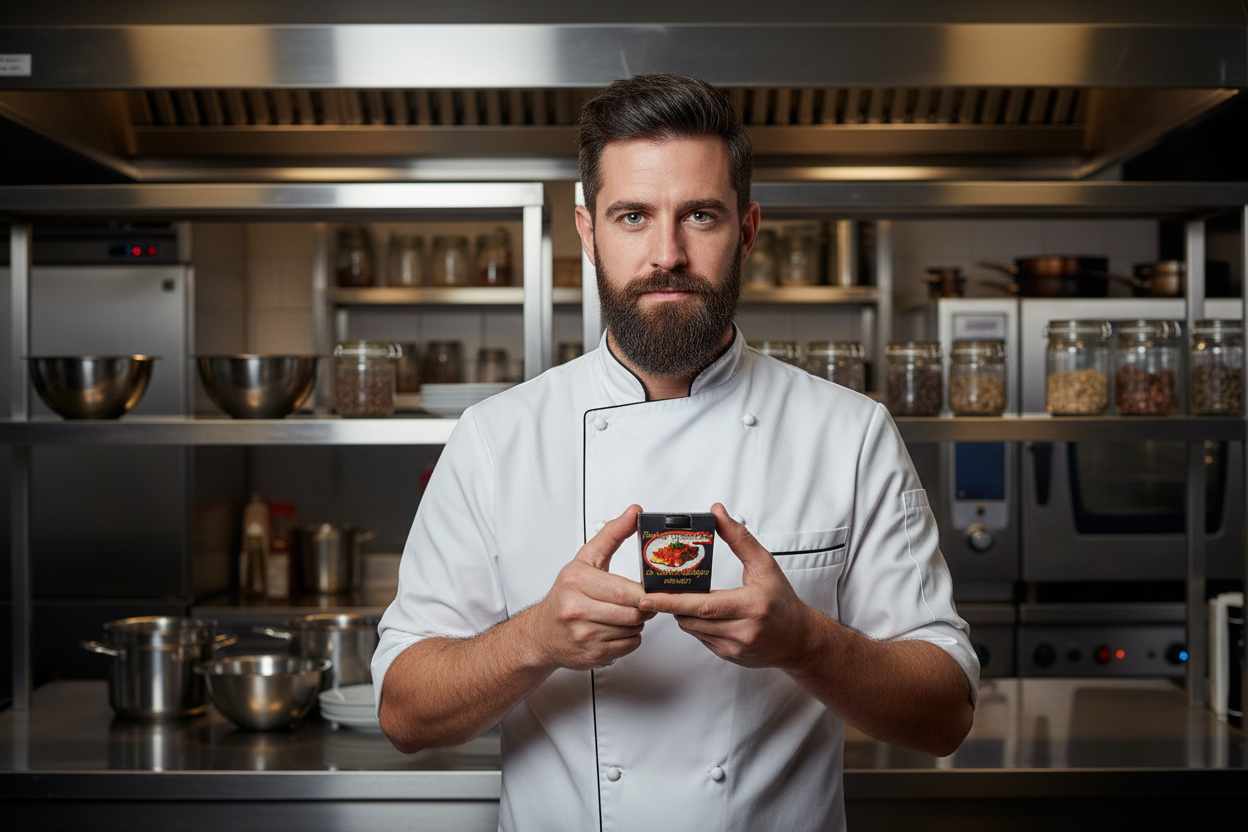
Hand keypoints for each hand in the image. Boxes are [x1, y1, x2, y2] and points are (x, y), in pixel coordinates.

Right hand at [527, 504, 654, 670]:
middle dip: (643, 607)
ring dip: (637, 623)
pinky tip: (618, 629)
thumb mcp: (586, 559)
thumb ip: (612, 534)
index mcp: (576, 581)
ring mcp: (583, 635)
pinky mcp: (591, 656)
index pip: (624, 590)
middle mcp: (576, 609)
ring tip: (626, 613)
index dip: (644, 592)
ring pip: (633, 630)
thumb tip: (635, 512)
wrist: (542, 632)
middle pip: (633, 612)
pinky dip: (630, 638)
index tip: (649, 588)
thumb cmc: (566, 593)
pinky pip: (629, 646)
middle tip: (641, 601)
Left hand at [639, 503, 815, 669]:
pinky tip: (701, 612)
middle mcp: (742, 631)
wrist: (799, 639)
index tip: (649, 595)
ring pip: (692, 630)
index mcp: (751, 606)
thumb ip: (738, 537)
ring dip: (683, 613)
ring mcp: (734, 648)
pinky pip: (701, 638)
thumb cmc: (783, 601)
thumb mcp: (765, 564)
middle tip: (654, 590)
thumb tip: (717, 513)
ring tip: (681, 596)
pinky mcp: (728, 656)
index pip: (702, 606)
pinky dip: (696, 624)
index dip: (672, 601)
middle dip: (671, 604)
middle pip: (691, 619)